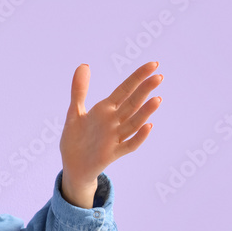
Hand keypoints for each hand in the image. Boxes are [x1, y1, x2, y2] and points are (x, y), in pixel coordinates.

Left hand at [59, 61, 162, 207]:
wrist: (72, 165)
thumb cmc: (75, 138)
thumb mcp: (75, 112)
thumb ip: (79, 90)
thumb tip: (84, 65)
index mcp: (105, 110)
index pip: (124, 90)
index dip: (137, 78)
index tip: (153, 65)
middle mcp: (114, 122)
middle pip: (132, 104)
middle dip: (144, 91)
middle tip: (159, 76)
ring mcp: (115, 138)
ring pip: (133, 123)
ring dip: (145, 113)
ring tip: (157, 99)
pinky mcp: (113, 153)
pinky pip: (129, 145)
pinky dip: (139, 137)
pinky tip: (148, 127)